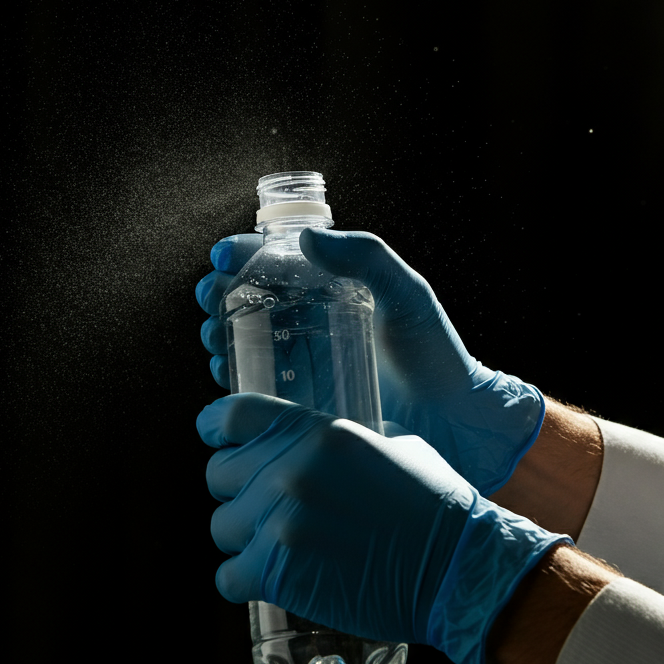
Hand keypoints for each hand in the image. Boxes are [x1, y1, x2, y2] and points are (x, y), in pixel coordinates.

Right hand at [195, 229, 544, 494]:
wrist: (452, 424)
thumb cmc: (435, 355)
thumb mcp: (407, 295)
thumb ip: (367, 257)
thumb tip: (306, 239)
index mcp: (330, 293)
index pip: (274, 263)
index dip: (241, 254)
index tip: (225, 255)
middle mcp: (309, 326)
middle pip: (246, 301)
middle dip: (218, 294)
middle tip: (212, 299)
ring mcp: (301, 366)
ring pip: (241, 342)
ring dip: (217, 334)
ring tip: (215, 336)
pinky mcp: (297, 405)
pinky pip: (253, 387)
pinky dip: (230, 375)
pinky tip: (225, 372)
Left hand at [197, 392, 569, 663]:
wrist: (457, 567)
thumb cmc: (434, 504)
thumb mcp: (389, 445)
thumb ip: (338, 443)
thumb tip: (309, 448)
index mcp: (316, 431)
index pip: (230, 415)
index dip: (217, 429)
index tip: (220, 441)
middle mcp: (290, 472)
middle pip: (218, 475)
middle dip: (236, 492)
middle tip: (264, 508)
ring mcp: (281, 523)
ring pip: (220, 527)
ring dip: (242, 538)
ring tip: (275, 548)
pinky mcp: (278, 573)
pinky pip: (227, 577)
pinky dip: (242, 581)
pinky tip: (267, 580)